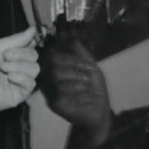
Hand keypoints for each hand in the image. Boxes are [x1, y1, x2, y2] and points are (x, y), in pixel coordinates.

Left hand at [0, 29, 39, 129]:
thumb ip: (17, 39)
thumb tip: (32, 30)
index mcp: (9, 55)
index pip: (29, 46)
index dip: (31, 42)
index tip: (31, 38)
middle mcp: (15, 67)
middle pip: (33, 56)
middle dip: (21, 54)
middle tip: (6, 56)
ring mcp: (18, 80)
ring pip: (34, 69)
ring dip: (19, 66)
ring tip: (4, 68)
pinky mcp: (19, 93)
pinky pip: (31, 83)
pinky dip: (21, 77)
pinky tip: (10, 77)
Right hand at [40, 34, 112, 148]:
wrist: (99, 112)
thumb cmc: (93, 89)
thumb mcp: (89, 65)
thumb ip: (79, 51)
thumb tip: (68, 36)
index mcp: (54, 69)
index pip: (51, 54)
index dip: (67, 55)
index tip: (86, 62)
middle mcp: (48, 80)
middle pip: (52, 62)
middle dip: (74, 64)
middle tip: (88, 72)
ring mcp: (49, 92)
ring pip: (55, 74)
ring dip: (76, 76)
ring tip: (87, 84)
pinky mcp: (54, 104)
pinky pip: (59, 90)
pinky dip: (75, 88)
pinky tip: (83, 92)